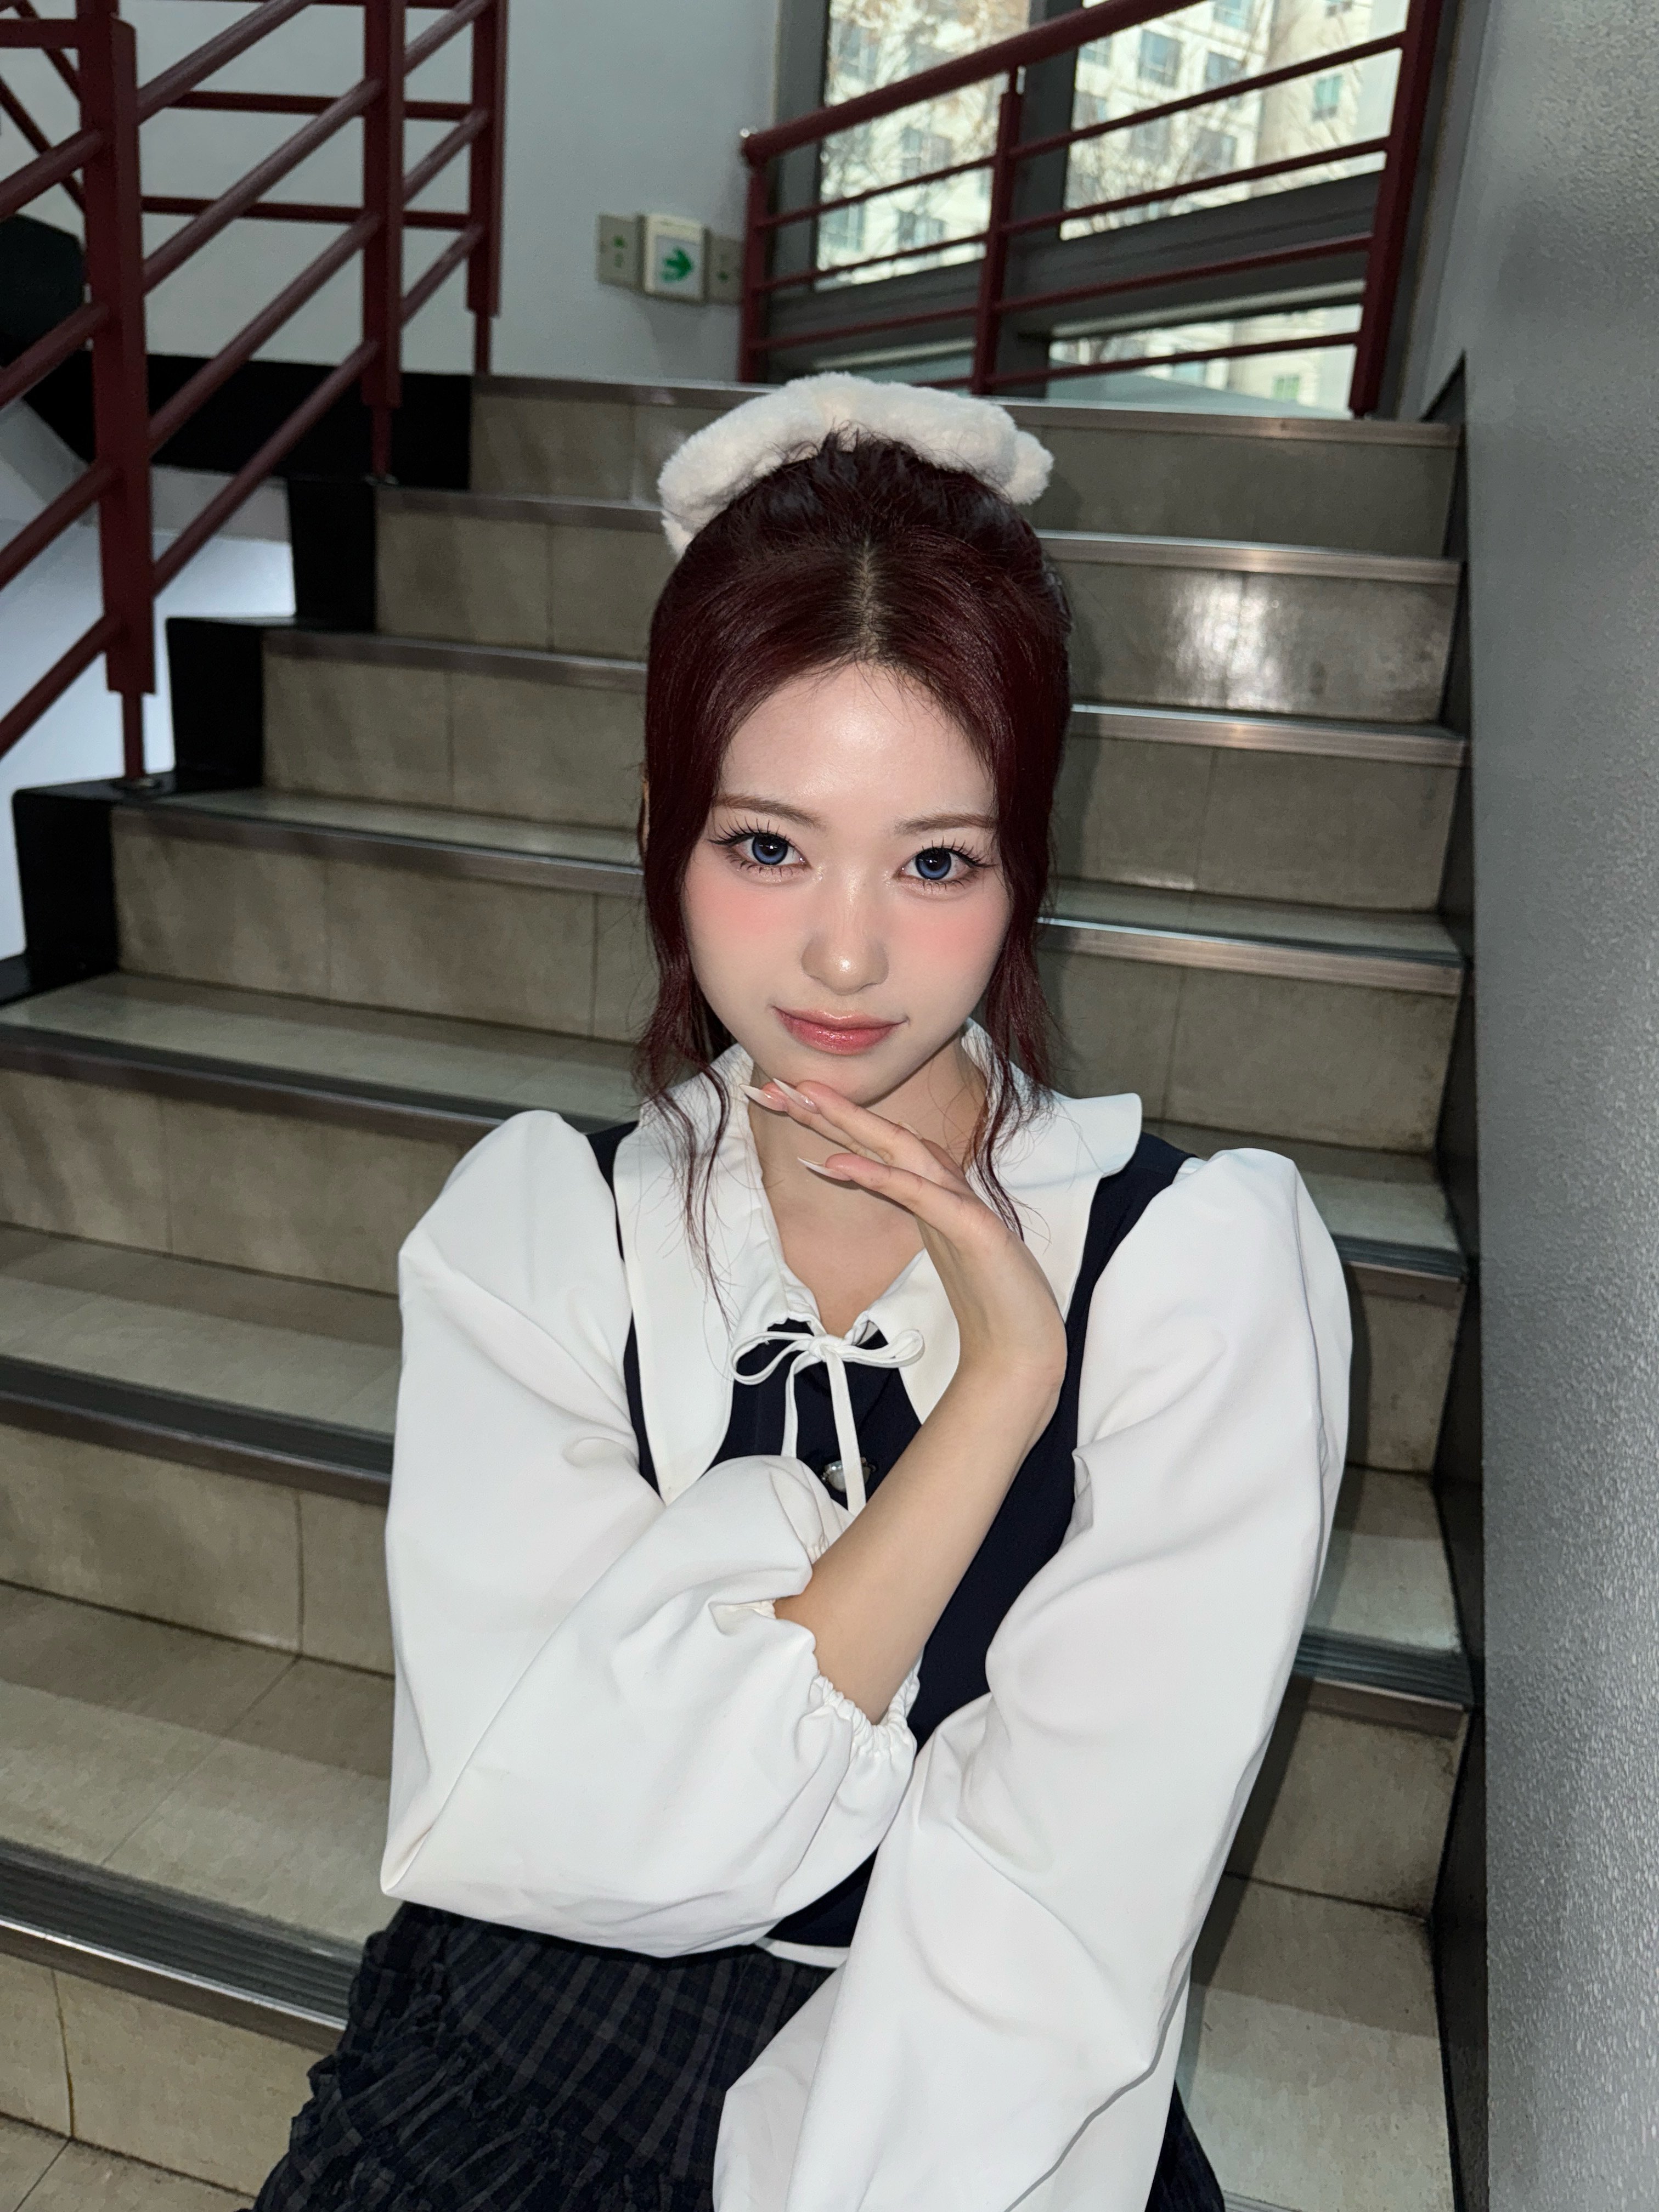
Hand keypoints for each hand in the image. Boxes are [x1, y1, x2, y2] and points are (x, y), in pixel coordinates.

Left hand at [746, 1078, 1066, 1445]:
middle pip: (883, 1137)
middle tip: (778, 1084)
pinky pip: (918, 1196)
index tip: (786, 1103)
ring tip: (806, 1096)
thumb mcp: (944, 1248)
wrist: (1022, 1355)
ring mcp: (962, 1207)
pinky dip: (878, 1175)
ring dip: (851, 1121)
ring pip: (902, 1149)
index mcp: (935, 1196)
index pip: (878, 1149)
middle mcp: (947, 1191)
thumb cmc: (990, 1305)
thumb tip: (877, 1179)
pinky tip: (837, 1164)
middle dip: (829, 1108)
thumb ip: (917, 1210)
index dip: (832, 1123)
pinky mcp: (973, 1230)